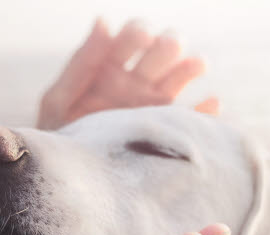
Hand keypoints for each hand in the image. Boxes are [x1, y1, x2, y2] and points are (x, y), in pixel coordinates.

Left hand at [37, 19, 218, 129]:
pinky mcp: (168, 132)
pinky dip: (207, 111)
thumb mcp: (60, 100)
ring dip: (190, 66)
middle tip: (163, 50)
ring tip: (194, 66)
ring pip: (183, 75)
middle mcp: (136, 82)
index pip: (133, 35)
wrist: (70, 180)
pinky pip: (196, 119)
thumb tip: (104, 21)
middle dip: (168, 43)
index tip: (141, 38)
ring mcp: (154, 106)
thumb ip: (82, 62)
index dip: (140, 32)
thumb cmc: (59, 137)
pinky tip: (210, 104)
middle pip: (164, 49)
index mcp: (110, 67)